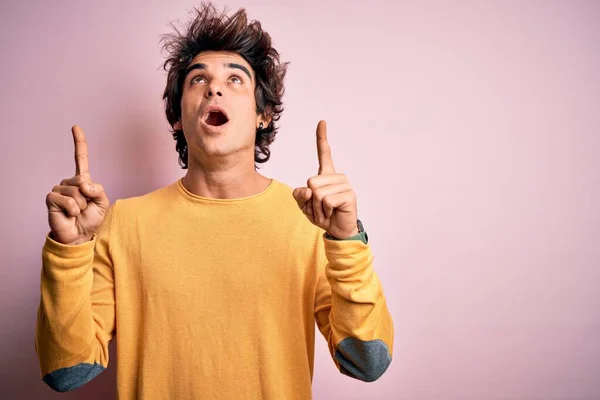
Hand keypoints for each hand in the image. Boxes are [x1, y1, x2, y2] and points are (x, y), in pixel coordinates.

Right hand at [45, 125, 109, 244]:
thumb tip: (83, 183)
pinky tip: (69, 214)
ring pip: (76, 192)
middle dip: (89, 197)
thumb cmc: (90, 219)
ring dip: (81, 205)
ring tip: (77, 212)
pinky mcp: (51, 198)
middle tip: (84, 208)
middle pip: (83, 181)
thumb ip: (98, 189)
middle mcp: (69, 182)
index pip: (80, 158)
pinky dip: (73, 210)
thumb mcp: (102, 202)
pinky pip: (68, 200)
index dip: (79, 143)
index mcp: (82, 181)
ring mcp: (59, 189)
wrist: (79, 235)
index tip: (75, 127)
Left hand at [293, 120, 358, 238]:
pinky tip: (333, 213)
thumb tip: (308, 189)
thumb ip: (300, 195)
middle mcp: (336, 177)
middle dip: (311, 201)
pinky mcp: (349, 195)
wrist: (337, 230)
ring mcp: (344, 184)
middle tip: (320, 208)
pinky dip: (325, 211)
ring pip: (318, 193)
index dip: (322, 137)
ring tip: (327, 211)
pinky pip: (327, 201)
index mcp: (326, 175)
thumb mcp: (305, 205)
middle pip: (311, 182)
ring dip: (318, 208)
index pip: (324, 153)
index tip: (322, 122)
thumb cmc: (322, 215)